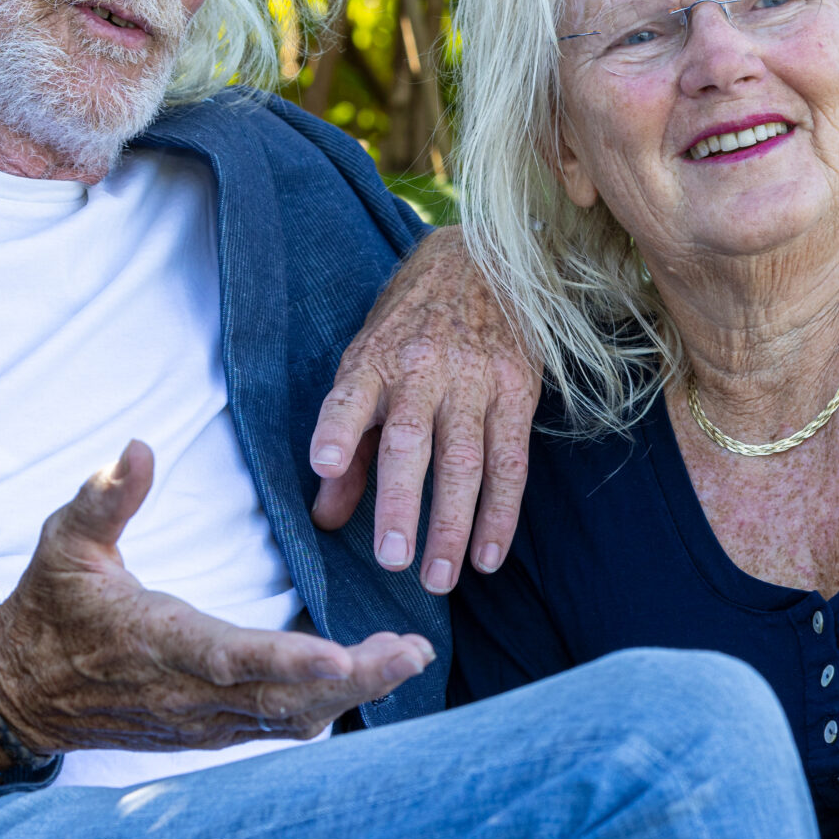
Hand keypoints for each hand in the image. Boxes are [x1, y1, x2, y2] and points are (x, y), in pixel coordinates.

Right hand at [0, 441, 434, 762]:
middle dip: (355, 680)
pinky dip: (323, 705)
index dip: (290, 661)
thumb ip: (104, 498)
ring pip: (289, 718)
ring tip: (407, 658)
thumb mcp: (64, 542)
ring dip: (352, 694)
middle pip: (284, 699)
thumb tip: (136, 447)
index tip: (345, 657)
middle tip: (414, 652)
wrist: (20, 694)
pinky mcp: (208, 730)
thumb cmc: (50, 609)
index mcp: (158, 641)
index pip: (233, 658)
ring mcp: (202, 720)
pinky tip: (363, 678)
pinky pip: (276, 725)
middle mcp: (188, 692)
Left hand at [307, 226, 540, 593]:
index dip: (336, 430)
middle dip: (402, 504)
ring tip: (438, 577)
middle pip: (412, 443)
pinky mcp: (516, 392)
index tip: (322, 463)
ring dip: (453, 526)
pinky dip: (501, 514)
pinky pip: (510, 462)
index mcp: (375, 361)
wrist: (480, 260)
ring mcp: (475, 381)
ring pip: (465, 461)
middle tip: (393, 561)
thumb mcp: (366, 365)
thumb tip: (325, 516)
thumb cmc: (411, 327)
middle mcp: (423, 370)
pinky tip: (489, 556)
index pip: (349, 397)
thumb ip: (348, 443)